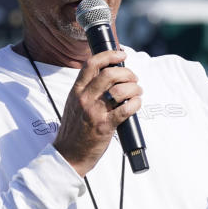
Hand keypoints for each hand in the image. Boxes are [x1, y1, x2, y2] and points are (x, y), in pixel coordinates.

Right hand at [53, 49, 142, 175]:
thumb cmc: (75, 129)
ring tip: (138, 92)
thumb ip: (87, 89)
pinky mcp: (105, 126)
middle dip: (127, 73)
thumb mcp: (74, 104)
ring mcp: (94, 112)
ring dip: (134, 88)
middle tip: (134, 78)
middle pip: (109, 74)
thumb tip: (109, 75)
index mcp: (76, 91)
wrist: (69, 154)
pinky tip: (137, 103)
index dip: (109, 55)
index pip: (91, 64)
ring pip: (120, 90)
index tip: (121, 54)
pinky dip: (136, 103)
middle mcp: (84, 98)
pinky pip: (126, 109)